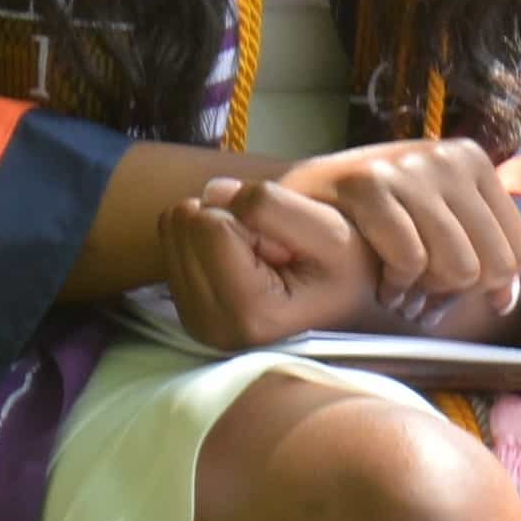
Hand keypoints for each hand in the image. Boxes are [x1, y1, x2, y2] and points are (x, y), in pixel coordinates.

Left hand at [164, 173, 381, 347]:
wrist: (349, 298)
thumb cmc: (345, 267)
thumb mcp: (328, 229)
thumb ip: (269, 205)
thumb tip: (210, 193)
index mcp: (250, 314)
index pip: (210, 224)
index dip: (250, 216)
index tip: (284, 244)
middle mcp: (214, 327)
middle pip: (186, 225)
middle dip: (230, 220)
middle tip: (271, 248)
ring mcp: (196, 322)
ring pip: (173, 229)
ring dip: (218, 229)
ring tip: (260, 256)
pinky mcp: (186, 311)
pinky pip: (172, 242)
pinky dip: (208, 241)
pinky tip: (243, 263)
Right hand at [270, 137, 520, 334]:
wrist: (294, 197)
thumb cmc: (368, 218)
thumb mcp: (431, 222)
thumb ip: (476, 252)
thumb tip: (505, 299)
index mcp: (472, 161)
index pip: (517, 251)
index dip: (489, 288)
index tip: (451, 294)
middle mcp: (447, 157)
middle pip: (492, 264)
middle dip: (456, 296)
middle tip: (421, 301)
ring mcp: (409, 166)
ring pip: (458, 266)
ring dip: (426, 296)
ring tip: (400, 294)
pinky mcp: (370, 182)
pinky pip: (411, 260)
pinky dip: (397, 284)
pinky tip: (382, 284)